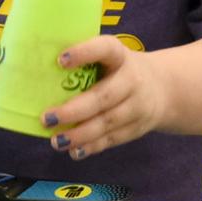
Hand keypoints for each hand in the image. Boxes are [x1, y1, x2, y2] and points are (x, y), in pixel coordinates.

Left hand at [40, 36, 167, 160]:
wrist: (164, 88)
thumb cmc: (120, 68)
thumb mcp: (110, 56)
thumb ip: (85, 60)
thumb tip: (36, 65)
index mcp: (120, 55)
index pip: (105, 49)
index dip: (84, 53)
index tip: (59, 60)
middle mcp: (132, 80)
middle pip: (104, 97)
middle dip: (75, 110)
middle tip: (47, 118)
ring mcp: (137, 106)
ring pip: (108, 122)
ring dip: (80, 134)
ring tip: (56, 140)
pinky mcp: (137, 128)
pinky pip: (113, 139)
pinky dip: (93, 147)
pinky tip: (74, 151)